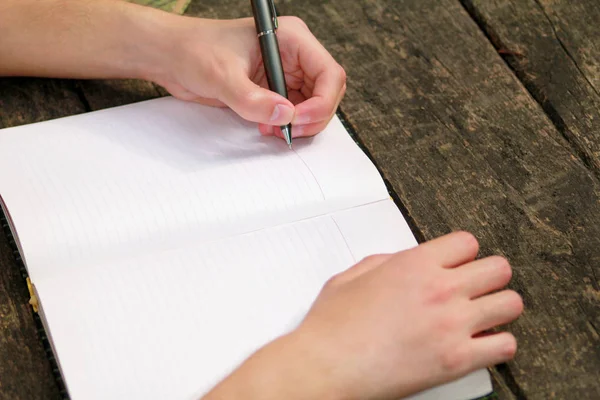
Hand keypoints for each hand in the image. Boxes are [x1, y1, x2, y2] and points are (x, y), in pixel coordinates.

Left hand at [152, 16, 346, 138]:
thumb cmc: (194, 50)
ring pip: (312, 106)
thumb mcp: (223, 76)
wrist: (171, 57)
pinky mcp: (272, 90)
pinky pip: (293, 112)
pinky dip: (286, 125)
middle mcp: (293, 56)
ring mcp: (284, 74)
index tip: (299, 120)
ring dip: (299, 124)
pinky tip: (266, 127)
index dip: (322, 102)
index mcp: (291, 39)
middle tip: (288, 131)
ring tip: (274, 130)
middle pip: (326, 93)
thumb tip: (285, 116)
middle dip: (312, 116)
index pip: (328, 73)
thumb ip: (254, 100)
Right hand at [203, 232, 522, 399]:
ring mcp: (452, 325)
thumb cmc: (332, 327)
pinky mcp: (457, 360)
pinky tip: (482, 345)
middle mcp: (440, 289)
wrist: (326, 366)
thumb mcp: (351, 277)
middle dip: (488, 277)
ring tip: (484, 316)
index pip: (468, 242)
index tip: (460, 264)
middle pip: (498, 268)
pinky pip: (506, 346)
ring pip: (511, 304)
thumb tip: (404, 261)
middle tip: (477, 288)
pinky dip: (499, 346)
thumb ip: (385, 262)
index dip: (464, 254)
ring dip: (499, 309)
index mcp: (414, 264)